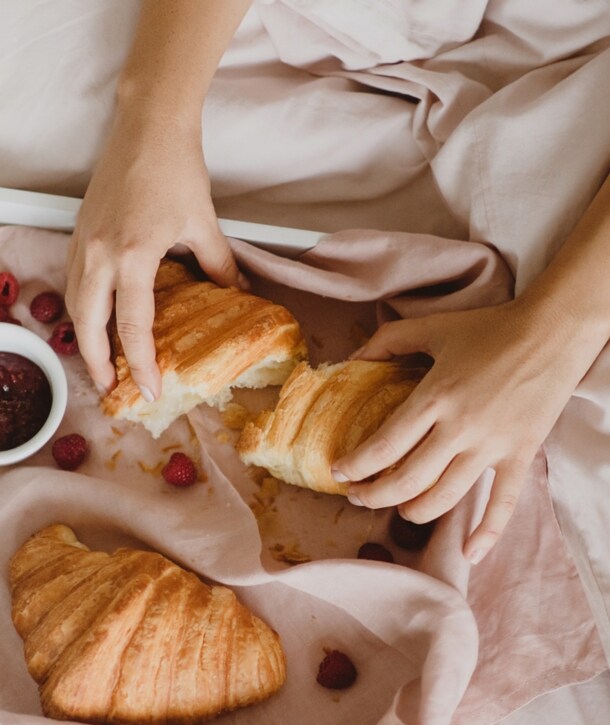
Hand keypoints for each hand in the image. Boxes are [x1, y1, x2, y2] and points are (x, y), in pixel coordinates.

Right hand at [66, 107, 244, 400]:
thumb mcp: (204, 224)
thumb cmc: (177, 170)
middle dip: (97, 363)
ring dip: (84, 338)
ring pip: (74, 304)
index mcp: (133, 256)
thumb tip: (238, 295)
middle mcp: (99, 254)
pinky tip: (95, 319)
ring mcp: (83, 242)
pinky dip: (81, 309)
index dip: (141, 364)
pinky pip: (73, 282)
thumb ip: (220, 267)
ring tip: (101, 362)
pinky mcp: (79, 232)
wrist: (147, 125)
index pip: (133, 327)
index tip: (150, 391)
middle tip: (112, 389)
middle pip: (88, 325)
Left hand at [332, 300, 594, 562]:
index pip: (385, 445)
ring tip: (398, 509)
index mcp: (435, 396)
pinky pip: (504, 504)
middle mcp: (460, 427)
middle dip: (375, 495)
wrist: (554, 331)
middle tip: (359, 496)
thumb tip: (352, 357)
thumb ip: (388, 341)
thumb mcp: (433, 327)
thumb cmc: (490, 329)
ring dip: (414, 511)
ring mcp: (492, 446)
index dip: (357, 465)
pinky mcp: (520, 456)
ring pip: (445, 497)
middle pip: (408, 479)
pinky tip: (470, 555)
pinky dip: (487, 533)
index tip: (339, 473)